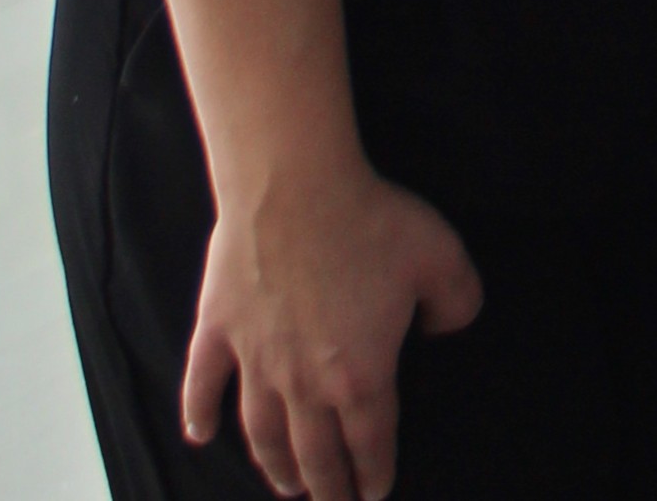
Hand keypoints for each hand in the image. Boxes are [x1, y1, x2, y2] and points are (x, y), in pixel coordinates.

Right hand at [181, 163, 482, 500]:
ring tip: (283, 486)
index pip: (370, 441)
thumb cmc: (370, 221)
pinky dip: (199, 416)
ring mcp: (254, 360)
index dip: (373, 474)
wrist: (295, 186)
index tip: (374, 495)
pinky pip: (202, 386)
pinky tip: (200, 436)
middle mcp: (302, 383)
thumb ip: (457, 303)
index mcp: (359, 375)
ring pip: (261, 432)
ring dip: (272, 465)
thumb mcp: (442, 258)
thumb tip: (450, 327)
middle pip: (314, 453)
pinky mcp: (217, 331)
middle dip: (327, 487)